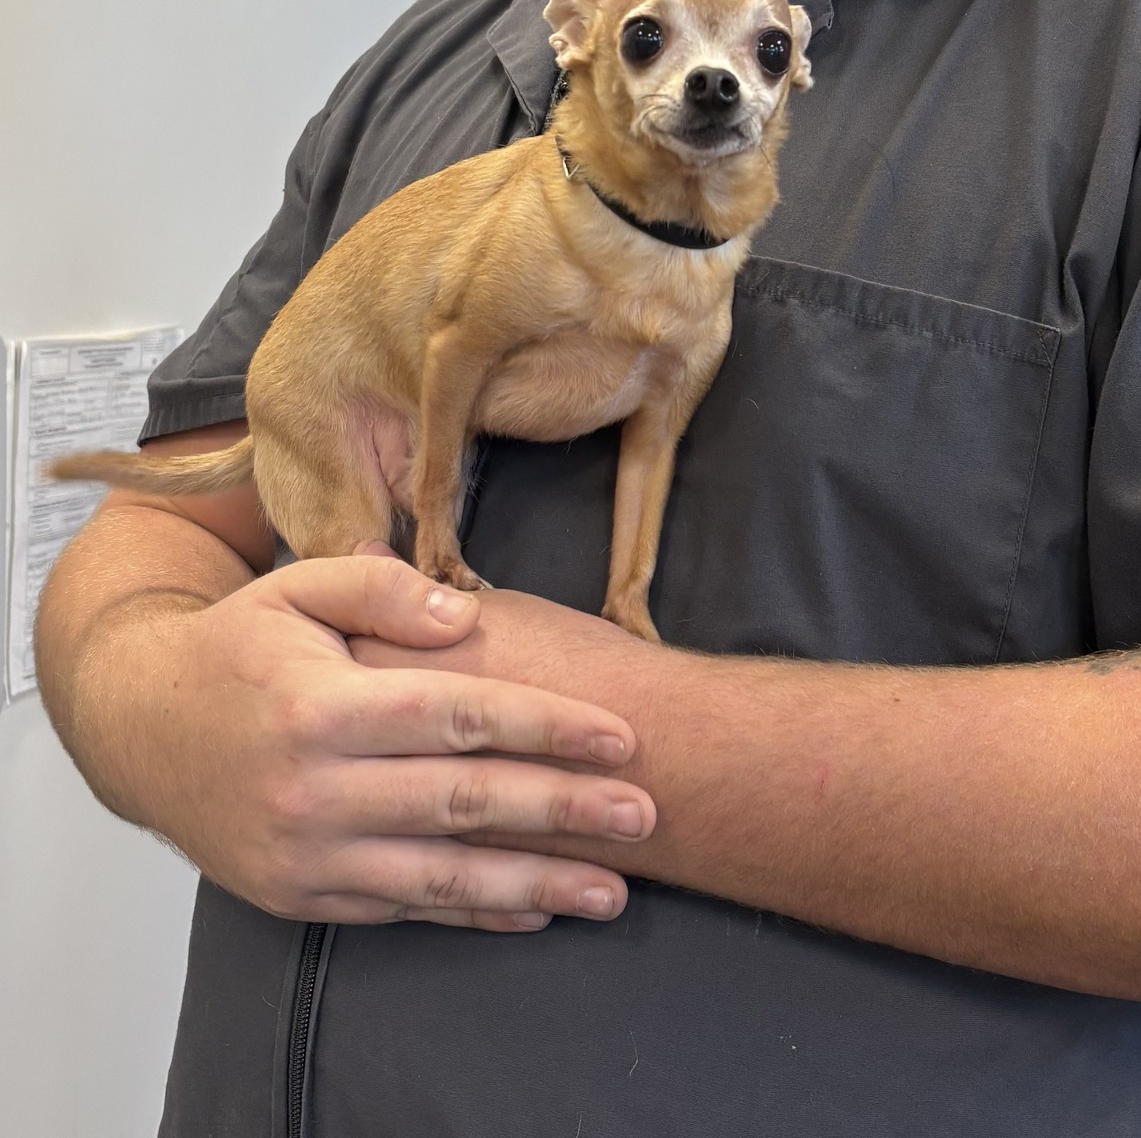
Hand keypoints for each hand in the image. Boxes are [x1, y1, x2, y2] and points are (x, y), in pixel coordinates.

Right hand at [115, 547, 655, 930]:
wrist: (137, 726)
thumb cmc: (236, 647)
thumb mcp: (297, 585)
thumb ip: (383, 586)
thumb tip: (463, 614)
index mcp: (322, 705)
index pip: (458, 717)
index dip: (546, 727)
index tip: (620, 736)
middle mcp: (313, 789)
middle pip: (463, 802)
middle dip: (564, 810)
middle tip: (644, 811)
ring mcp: (304, 854)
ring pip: (440, 875)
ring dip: (535, 885)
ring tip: (613, 890)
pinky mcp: (298, 896)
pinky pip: (401, 910)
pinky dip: (470, 912)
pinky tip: (532, 911)